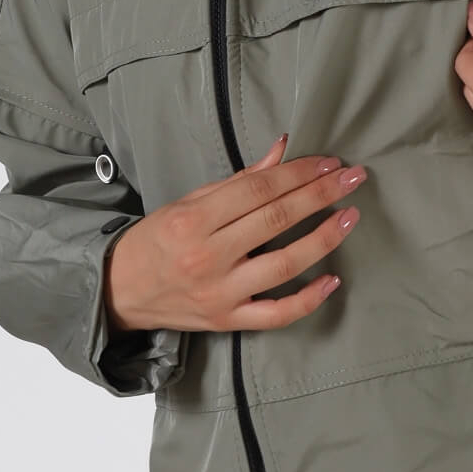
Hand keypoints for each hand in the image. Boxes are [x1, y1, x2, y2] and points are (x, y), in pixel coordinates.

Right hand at [104, 136, 367, 336]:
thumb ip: (239, 180)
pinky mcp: (228, 321)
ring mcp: (220, 292)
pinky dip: (308, 299)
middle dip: (320, 195)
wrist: (120, 291)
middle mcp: (207, 256)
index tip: (329, 163)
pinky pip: (276, 314)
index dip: (299, 173)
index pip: (259, 190)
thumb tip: (283, 150)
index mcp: (194, 220)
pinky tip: (333, 280)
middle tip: (352, 178)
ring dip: (323, 239)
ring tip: (350, 217)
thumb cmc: (157, 240)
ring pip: (284, 265)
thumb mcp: (189, 201)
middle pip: (276, 220)